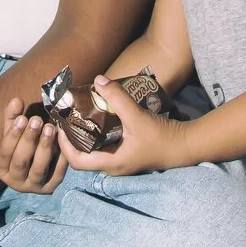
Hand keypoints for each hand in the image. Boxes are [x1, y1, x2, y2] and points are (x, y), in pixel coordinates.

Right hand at [0, 95, 66, 193]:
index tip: (22, 118)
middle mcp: (15, 182)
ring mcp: (34, 187)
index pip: (4, 153)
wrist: (35, 166)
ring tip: (50, 128)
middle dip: (29, 139)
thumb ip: (13, 117)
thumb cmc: (22, 145)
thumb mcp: (14, 132)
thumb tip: (16, 101)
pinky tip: (63, 140)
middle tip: (38, 120)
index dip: (13, 135)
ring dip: (44, 147)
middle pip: (20, 161)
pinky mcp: (51, 187)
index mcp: (2, 168)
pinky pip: (57, 173)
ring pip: (38, 169)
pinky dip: (60, 157)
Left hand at [64, 76, 189, 178]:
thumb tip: (97, 80)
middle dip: (71, 138)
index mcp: (110, 163)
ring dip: (84, 137)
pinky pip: (104, 148)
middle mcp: (112, 166)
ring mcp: (120, 162)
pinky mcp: (127, 155)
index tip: (60, 126)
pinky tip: (98, 119)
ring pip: (93, 152)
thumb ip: (117, 98)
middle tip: (67, 118)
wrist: (185, 146)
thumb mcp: (137, 116)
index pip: (76, 161)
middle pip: (82, 156)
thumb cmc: (161, 136)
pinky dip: (96, 136)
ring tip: (78, 116)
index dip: (63, 144)